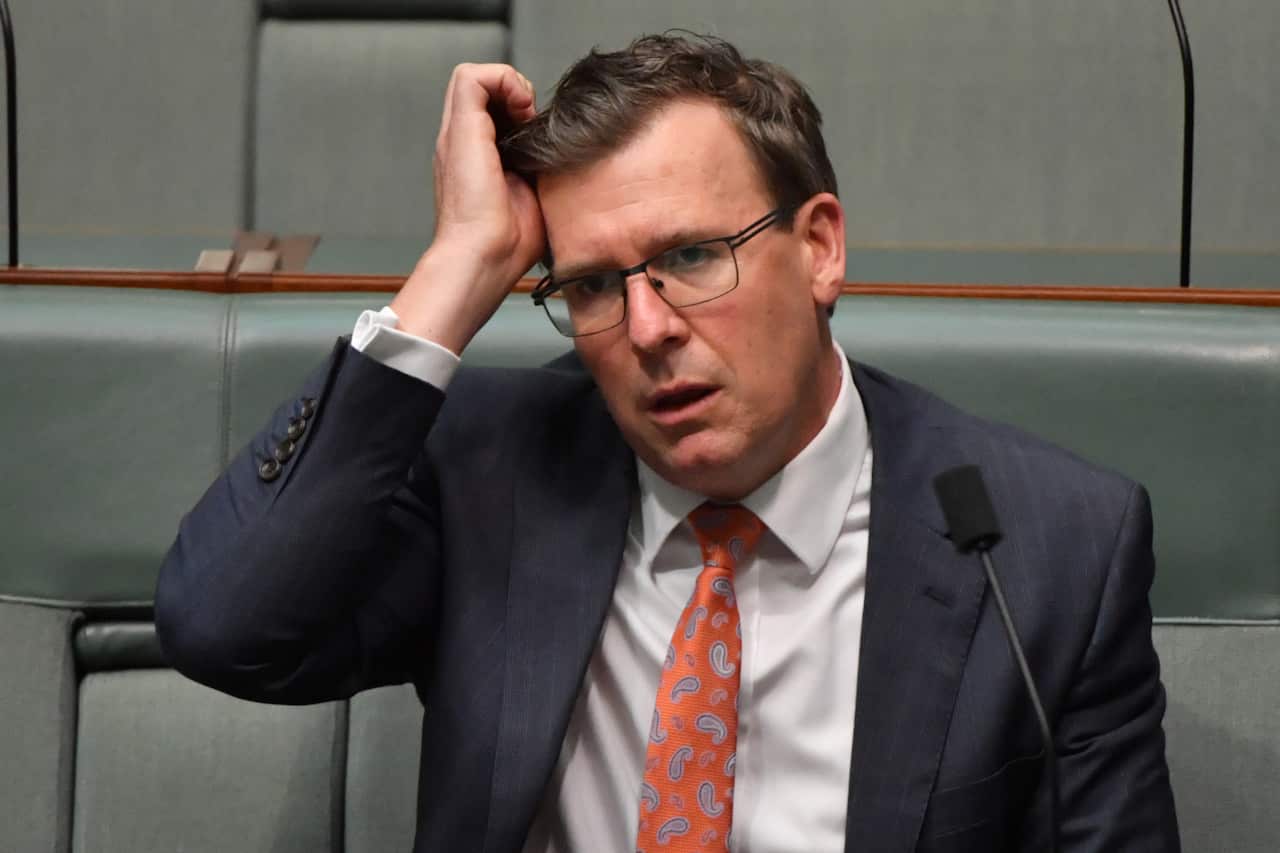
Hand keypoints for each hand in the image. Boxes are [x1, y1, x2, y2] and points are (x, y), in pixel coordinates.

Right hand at [391, 63, 545, 354]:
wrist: (486, 260)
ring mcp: (457, 135)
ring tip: (527, 113)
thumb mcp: (534, 196)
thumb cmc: (510, 244)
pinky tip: (523, 110)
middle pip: (481, 90)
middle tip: (534, 122)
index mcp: (474, 159)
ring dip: (507, 84)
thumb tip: (565, 156)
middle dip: (514, 95)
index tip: (541, 136)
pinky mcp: (461, 130)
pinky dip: (503, 80)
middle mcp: (461, 143)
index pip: (491, 112)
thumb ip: (539, 171)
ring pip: (472, 76)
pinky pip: (472, 76)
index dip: (518, 111)